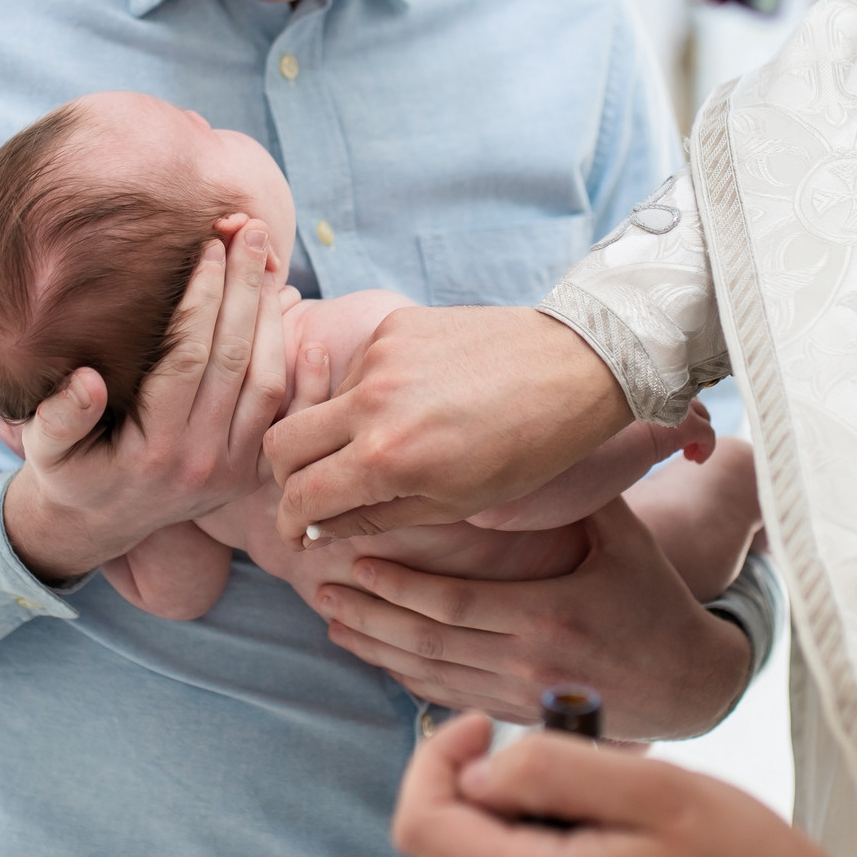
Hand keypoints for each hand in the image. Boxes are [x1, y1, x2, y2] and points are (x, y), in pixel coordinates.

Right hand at [0, 218, 287, 582]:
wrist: (101, 524)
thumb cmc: (69, 471)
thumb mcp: (44, 450)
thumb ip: (59, 417)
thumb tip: (86, 381)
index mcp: (152, 449)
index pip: (187, 356)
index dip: (202, 297)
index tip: (208, 246)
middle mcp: (201, 460)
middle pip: (235, 358)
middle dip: (245, 287)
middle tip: (250, 230)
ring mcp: (233, 469)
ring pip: (268, 381)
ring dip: (273, 317)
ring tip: (268, 262)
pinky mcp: (252, 472)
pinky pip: (289, 417)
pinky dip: (307, 374)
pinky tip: (307, 325)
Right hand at [266, 305, 631, 546]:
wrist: (574, 368)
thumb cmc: (525, 448)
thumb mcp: (455, 504)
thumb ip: (374, 516)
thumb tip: (316, 526)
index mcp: (387, 459)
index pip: (298, 495)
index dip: (290, 522)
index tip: (299, 530)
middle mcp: (371, 403)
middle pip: (282, 444)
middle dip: (287, 476)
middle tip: (313, 491)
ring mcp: (380, 357)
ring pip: (322, 405)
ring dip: (337, 432)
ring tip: (392, 443)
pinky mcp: (395, 326)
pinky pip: (358, 369)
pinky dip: (370, 394)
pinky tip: (416, 402)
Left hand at [311, 498, 752, 739]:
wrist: (691, 681)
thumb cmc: (655, 597)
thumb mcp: (625, 538)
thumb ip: (572, 499)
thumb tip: (519, 455)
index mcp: (551, 617)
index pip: (454, 604)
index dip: (400, 585)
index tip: (359, 559)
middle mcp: (529, 664)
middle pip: (429, 641)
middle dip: (368, 613)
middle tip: (321, 584)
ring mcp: (521, 696)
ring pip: (430, 674)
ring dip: (375, 647)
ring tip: (332, 618)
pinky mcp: (519, 714)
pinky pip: (449, 698)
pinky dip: (405, 678)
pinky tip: (375, 655)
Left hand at [395, 715, 856, 856]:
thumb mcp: (660, 793)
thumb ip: (555, 770)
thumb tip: (476, 769)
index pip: (422, 825)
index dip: (435, 757)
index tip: (486, 721)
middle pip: (476, 836)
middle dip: (520, 778)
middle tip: (604, 747)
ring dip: (562, 811)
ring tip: (644, 797)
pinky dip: (584, 846)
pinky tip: (649, 838)